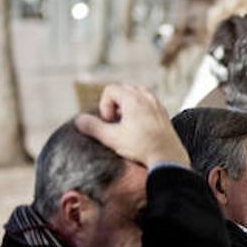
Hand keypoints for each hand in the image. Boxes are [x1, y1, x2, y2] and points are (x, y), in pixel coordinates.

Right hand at [74, 84, 188, 167]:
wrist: (167, 157)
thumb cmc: (141, 147)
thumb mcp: (111, 138)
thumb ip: (92, 127)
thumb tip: (79, 120)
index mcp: (134, 98)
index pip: (111, 89)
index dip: (104, 105)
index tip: (108, 121)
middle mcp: (147, 97)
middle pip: (124, 89)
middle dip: (115, 103)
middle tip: (115, 122)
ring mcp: (157, 104)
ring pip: (137, 95)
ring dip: (127, 106)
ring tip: (125, 124)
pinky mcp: (164, 114)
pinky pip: (148, 103)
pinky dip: (139, 110)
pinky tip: (138, 128)